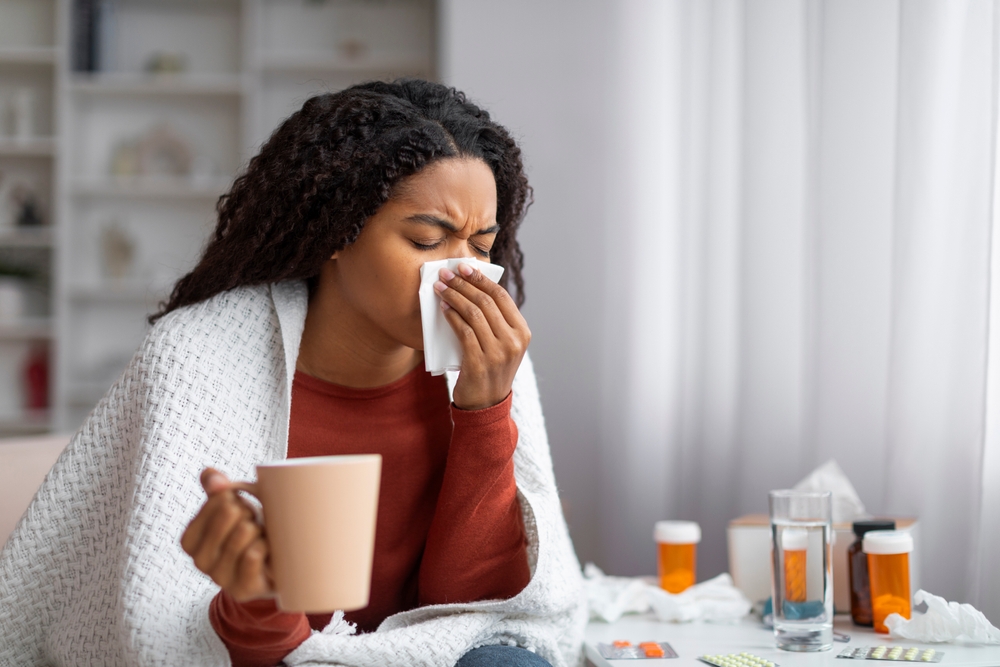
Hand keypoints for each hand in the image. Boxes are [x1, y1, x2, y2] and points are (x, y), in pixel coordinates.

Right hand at [180, 468, 272, 601]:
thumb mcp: (234, 505)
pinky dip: (266, 546)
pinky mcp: (242, 589)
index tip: (242, 506)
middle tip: (256, 522)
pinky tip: (269, 550)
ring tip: (262, 536)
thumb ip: (216, 487)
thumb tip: (212, 477)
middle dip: (250, 510)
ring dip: (261, 529)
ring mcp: (219, 578)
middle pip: (229, 513)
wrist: (278, 567)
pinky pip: (253, 555)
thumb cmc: (253, 530)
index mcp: (190, 540)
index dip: (236, 496)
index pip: (215, 500)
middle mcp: (199, 561)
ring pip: (243, 533)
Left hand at [434, 262, 530, 409]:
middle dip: (464, 284)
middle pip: (486, 302)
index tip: (464, 267)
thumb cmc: (491, 369)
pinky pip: (463, 331)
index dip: (481, 279)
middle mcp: (513, 341)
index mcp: (522, 332)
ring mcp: (497, 353)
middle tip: (447, 274)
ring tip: (441, 288)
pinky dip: (452, 316)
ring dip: (454, 297)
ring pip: (473, 314)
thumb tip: (475, 287)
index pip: (501, 297)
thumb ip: (497, 321)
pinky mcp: (479, 362)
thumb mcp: (503, 345)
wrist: (486, 405)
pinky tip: (444, 308)